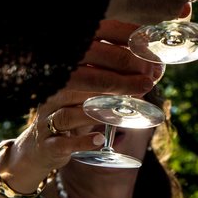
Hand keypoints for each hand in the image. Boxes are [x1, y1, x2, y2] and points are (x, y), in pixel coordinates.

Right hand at [7, 20, 163, 182]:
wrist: (41, 147)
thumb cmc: (74, 111)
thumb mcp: (89, 90)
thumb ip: (114, 76)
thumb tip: (155, 67)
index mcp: (65, 72)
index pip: (87, 53)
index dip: (117, 51)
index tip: (146, 56)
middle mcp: (54, 91)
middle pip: (82, 80)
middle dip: (117, 81)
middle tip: (146, 83)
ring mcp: (48, 117)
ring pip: (69, 111)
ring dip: (99, 110)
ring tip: (125, 110)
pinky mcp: (48, 143)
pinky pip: (62, 141)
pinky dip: (81, 141)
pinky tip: (99, 139)